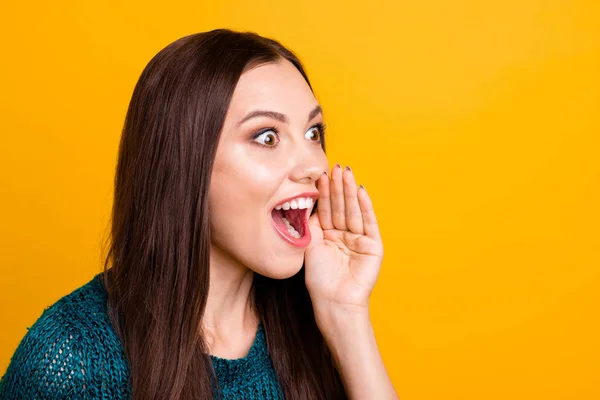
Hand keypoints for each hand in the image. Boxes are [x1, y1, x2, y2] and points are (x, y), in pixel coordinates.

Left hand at [305, 164, 383, 324]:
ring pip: (353, 210)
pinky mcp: (374, 246)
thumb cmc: (319, 279)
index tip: (320, 174)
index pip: (327, 209)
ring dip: (350, 191)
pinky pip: (369, 222)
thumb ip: (311, 223)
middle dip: (338, 186)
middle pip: (341, 206)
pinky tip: (361, 190)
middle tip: (336, 166)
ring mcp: (360, 240)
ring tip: (347, 172)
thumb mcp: (310, 245)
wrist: (333, 302)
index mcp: (329, 235)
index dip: (324, 192)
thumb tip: (308, 199)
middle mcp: (345, 235)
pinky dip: (365, 206)